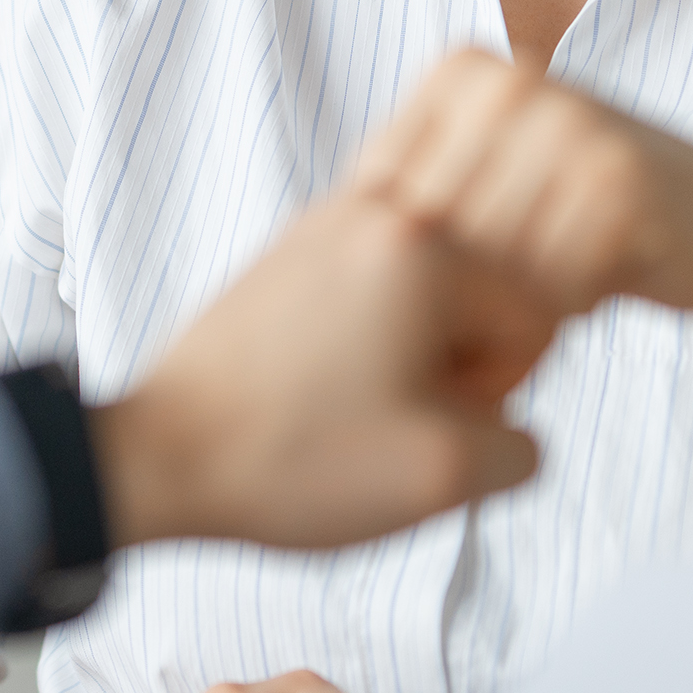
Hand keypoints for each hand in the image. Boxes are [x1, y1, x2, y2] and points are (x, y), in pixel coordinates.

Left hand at [92, 187, 553, 552]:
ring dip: (413, 351)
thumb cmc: (288, 460)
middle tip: (396, 416)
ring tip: (359, 405)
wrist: (159, 458)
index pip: (533, 313)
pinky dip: (369, 338)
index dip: (501, 388)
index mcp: (423, 249)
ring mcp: (323, 226)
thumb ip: (521, 446)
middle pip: (481, 290)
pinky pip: (373, 286)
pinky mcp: (289, 254)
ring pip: (427, 291)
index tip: (440, 421)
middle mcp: (374, 212)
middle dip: (458, 362)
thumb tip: (508, 424)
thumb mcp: (445, 479)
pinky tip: (332, 390)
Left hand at [353, 50, 692, 320]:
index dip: (415, 265)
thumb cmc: (594, 228)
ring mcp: (568, 124)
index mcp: (464, 71)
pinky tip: (592, 299)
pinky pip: (549, 287)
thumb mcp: (493, 191)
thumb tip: (303, 249)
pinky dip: (561, 316)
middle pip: (433, 235)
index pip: (381, 196)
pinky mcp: (620, 179)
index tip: (457, 282)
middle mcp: (511, 82)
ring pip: (487, 267)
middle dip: (462, 299)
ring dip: (511, 314)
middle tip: (507, 314)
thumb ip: (414, 195)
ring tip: (546, 305)